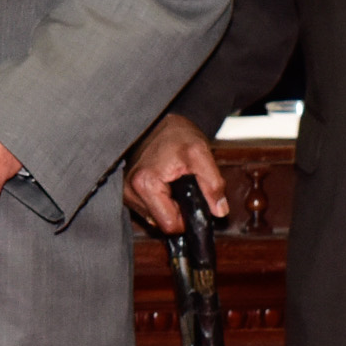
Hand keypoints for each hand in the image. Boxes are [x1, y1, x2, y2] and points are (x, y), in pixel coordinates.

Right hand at [122, 110, 228, 236]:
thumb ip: (213, 183)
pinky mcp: (126, 191)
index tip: (191, 198)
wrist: (160, 121)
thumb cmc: (177, 134)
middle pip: (161, 223)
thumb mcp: (201, 153)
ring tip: (173, 184)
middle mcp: (130, 191)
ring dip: (168, 205)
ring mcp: (126, 192)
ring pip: (154, 217)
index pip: (170, 224)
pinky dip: (159, 201)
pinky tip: (164, 185)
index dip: (187, 217)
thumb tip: (219, 210)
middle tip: (183, 188)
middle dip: (177, 210)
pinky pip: (148, 208)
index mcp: (145, 184)